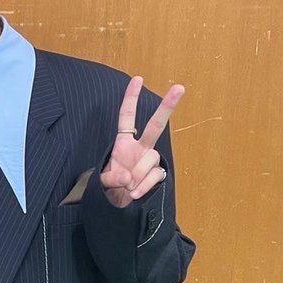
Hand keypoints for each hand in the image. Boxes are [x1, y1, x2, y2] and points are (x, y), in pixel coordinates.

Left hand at [100, 76, 183, 208]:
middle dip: (167, 107)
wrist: (119, 204)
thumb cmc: (110, 187)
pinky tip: (134, 193)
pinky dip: (143, 186)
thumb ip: (111, 178)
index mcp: (123, 143)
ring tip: (127, 186)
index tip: (138, 79)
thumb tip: (128, 178)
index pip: (126, 117)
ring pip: (151, 158)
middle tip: (180, 87)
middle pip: (155, 125)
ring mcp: (150, 160)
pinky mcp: (157, 173)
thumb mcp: (102, 182)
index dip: (131, 98)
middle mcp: (139, 147)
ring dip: (138, 174)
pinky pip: (154, 176)